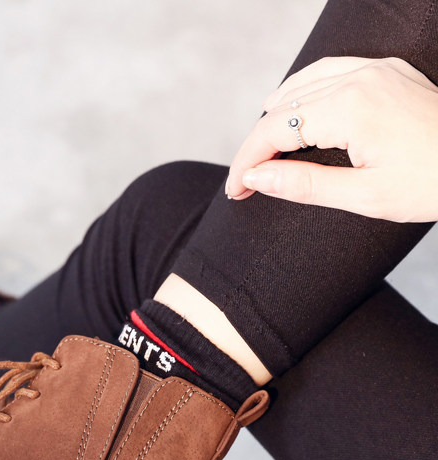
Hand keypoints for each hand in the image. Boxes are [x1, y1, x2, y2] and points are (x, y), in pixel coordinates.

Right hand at [225, 57, 437, 222]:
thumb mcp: (364, 195)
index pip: (275, 131)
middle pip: (283, 109)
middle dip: (257, 146)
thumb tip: (254, 177)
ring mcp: (375, 70)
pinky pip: (329, 71)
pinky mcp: (387, 71)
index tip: (235, 190)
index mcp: (350, 108)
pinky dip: (302, 93)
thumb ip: (303, 184)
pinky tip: (293, 111)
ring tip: (262, 153)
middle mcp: (359, 79)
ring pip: (302, 86)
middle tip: (245, 183)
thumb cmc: (432, 183)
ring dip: (275, 119)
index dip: (246, 161)